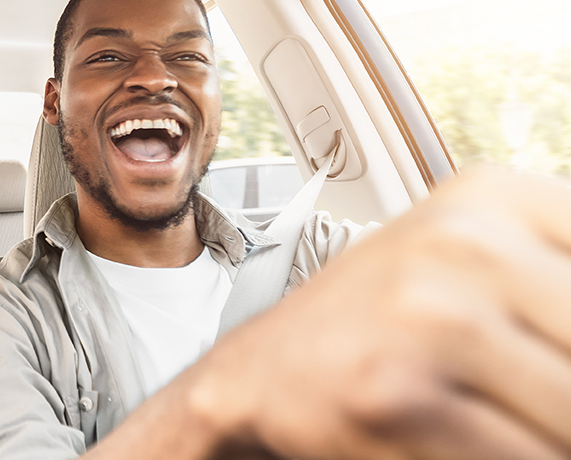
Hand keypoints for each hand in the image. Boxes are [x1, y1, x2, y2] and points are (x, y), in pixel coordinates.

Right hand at [178, 168, 570, 458]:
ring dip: (550, 438)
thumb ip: (554, 282)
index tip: (555, 363)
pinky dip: (510, 459)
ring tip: (519, 425)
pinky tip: (482, 444)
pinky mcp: (393, 395)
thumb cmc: (384, 326)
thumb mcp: (478, 263)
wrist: (261, 378)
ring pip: (568, 421)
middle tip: (543, 406)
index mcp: (498, 198)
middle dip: (568, 406)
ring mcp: (428, 318)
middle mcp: (466, 244)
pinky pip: (517, 458)